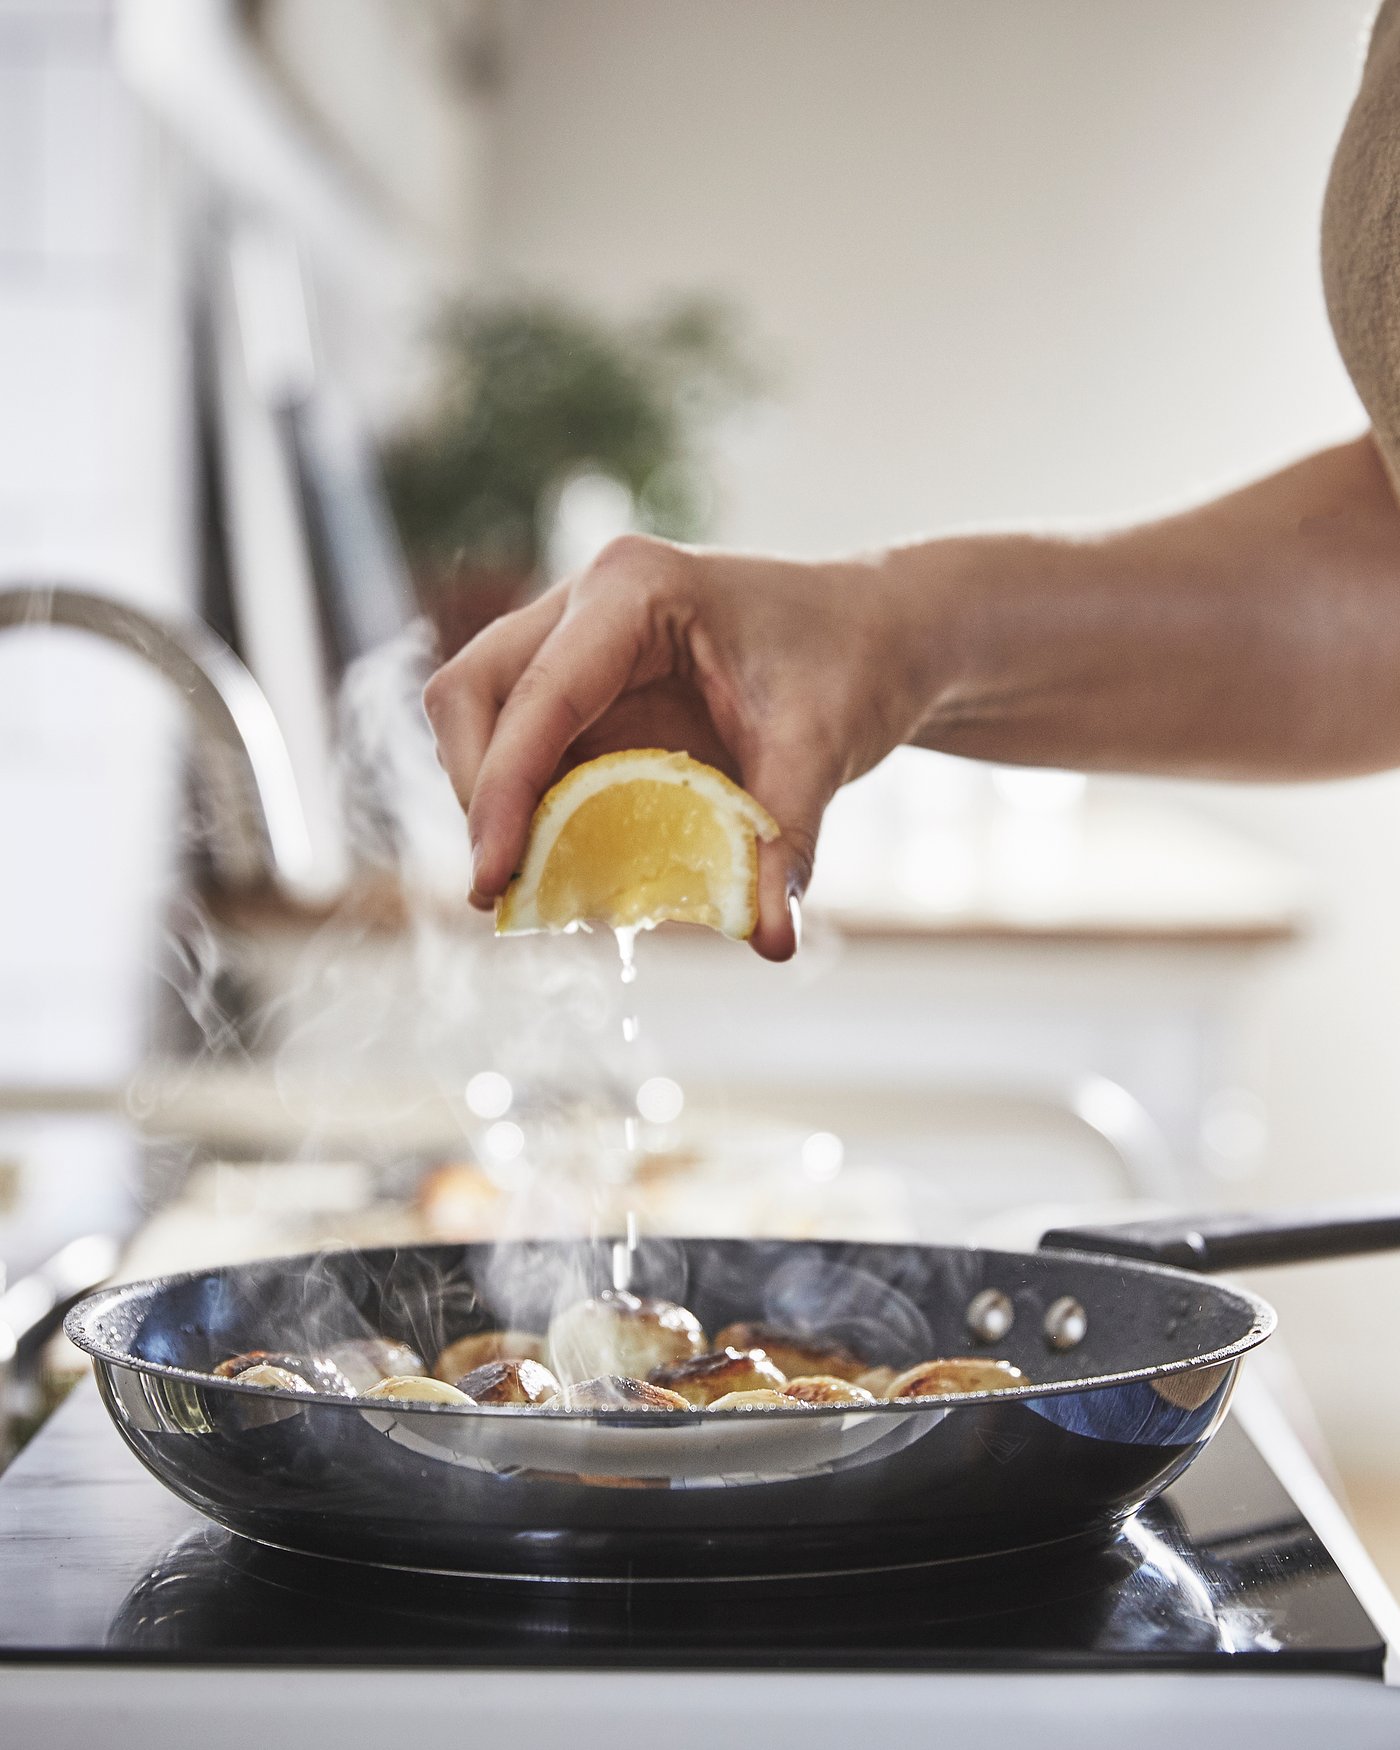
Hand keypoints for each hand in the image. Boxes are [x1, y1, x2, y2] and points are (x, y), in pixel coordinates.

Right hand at [422, 533, 937, 959]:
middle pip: (470, 691)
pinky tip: (569, 864)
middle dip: (476, 792)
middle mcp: (587, 604)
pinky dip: (530, 809)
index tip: (490, 880)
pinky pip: (525, 748)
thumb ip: (785, 842)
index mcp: (636, 589)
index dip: (500, 791)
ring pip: (480, 719)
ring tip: (537, 885)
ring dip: (495, 805)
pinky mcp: (585, 689)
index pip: (537, 694)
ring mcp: (576, 643)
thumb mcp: (823, 749)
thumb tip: (768, 943)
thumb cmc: (853, 664)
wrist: (881, 634)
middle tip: (504, 885)